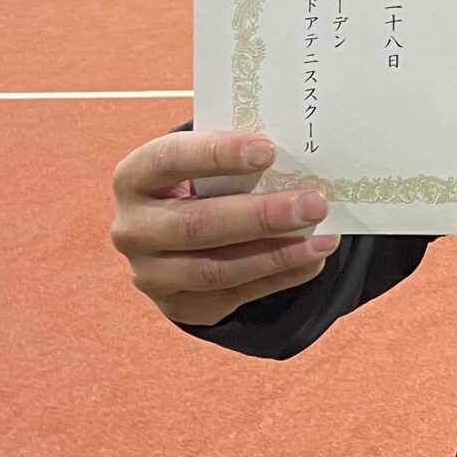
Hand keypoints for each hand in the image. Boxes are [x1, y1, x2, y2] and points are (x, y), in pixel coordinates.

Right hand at [111, 128, 339, 328]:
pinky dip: (279, 278)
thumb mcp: (201, 165)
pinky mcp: (179, 306)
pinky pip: (234, 295)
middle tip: (314, 203)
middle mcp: (132, 230)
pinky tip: (312, 260)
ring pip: (216, 270)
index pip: (169, 160)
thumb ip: (235, 160)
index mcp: (133, 178)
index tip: (268, 150)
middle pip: (196, 226)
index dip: (216, 154)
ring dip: (277, 255)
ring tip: (323, 240)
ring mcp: (151, 274)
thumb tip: (297, 159)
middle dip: (261, 216)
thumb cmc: (199, 184)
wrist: (174, 237)